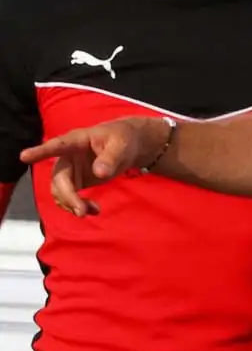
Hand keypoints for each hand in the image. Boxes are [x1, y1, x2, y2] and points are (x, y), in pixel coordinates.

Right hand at [19, 117, 171, 216]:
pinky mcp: (74, 181)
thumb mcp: (121, 145)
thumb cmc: (123, 139)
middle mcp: (67, 156)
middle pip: (59, 178)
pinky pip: (68, 196)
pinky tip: (93, 210)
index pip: (57, 146)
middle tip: (81, 211)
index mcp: (77, 141)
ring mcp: (69, 169)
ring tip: (92, 211)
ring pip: (60, 190)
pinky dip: (77, 206)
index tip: (24, 156)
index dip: (41, 151)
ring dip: (71, 204)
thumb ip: (110, 158)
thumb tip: (99, 173)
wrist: (128, 145)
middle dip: (67, 196)